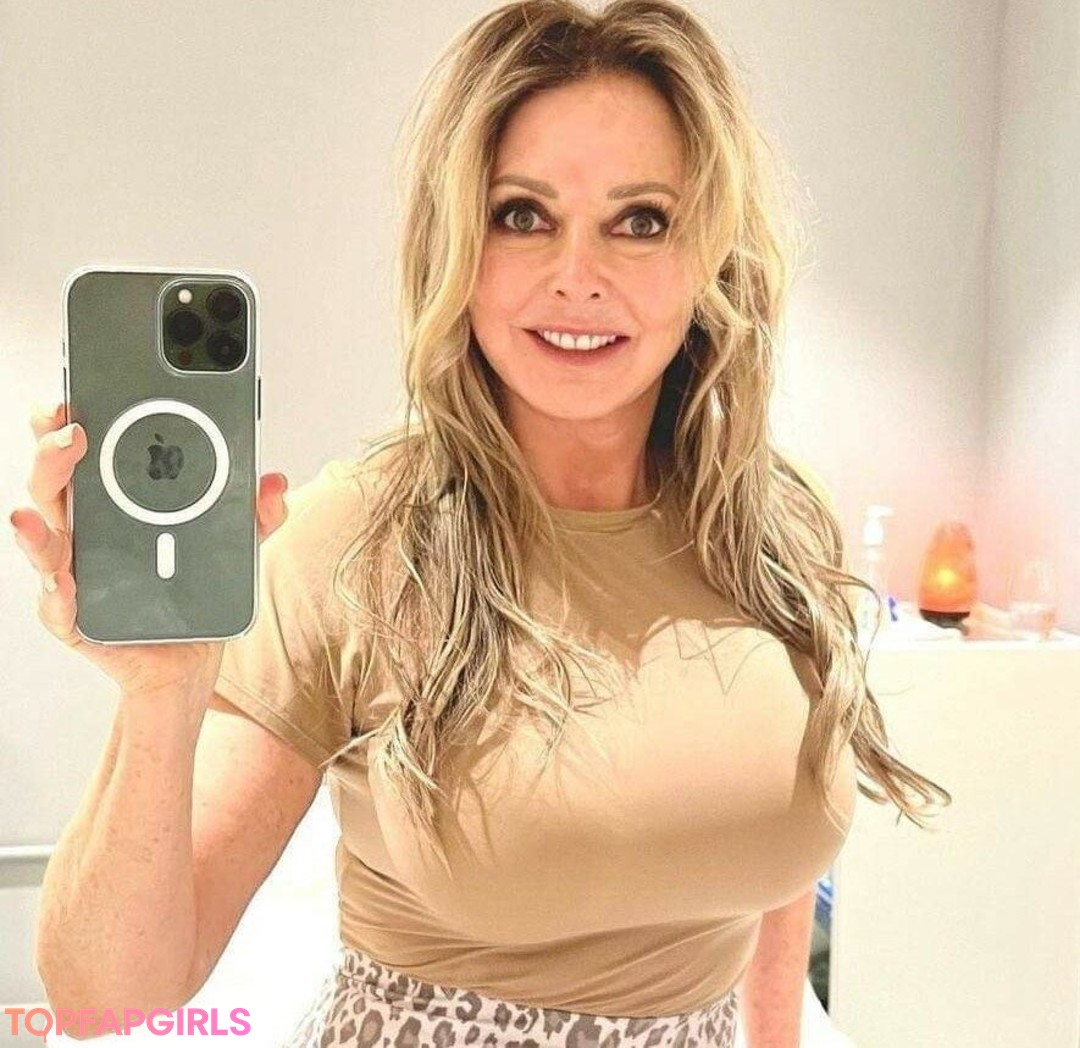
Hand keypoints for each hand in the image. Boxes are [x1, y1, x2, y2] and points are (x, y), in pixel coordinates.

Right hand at [9, 400, 288, 705]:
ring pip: (45, 542)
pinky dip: (58, 595)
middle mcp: (85, 533)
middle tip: (72, 430)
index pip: (87, 453)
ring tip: (36, 513)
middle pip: (55, 484)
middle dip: (52, 453)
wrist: (187, 662)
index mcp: (114, 504)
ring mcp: (74, 574)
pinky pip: (58, 607)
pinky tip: (65, 585)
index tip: (83, 391)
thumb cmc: (194, 593)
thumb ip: (254, 514)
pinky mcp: (77, 620)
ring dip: (37, 525)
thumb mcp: (233, 548)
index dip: (76, 419)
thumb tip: (274, 483)